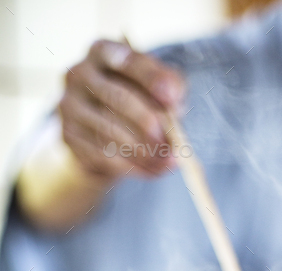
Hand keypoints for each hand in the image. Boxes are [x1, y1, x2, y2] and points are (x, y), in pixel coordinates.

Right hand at [58, 40, 184, 180]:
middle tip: (169, 142)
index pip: (126, 60)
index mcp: (102, 52)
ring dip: (144, 151)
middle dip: (147, 122)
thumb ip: (170, 86)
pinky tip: (154, 170)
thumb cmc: (136, 99)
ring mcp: (69, 105)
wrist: (102, 130)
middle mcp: (79, 73)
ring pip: (110, 132)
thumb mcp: (156, 86)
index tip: (172, 98)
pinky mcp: (69, 135)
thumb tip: (173, 99)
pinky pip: (104, 155)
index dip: (151, 78)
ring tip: (169, 162)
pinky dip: (133, 166)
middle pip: (117, 98)